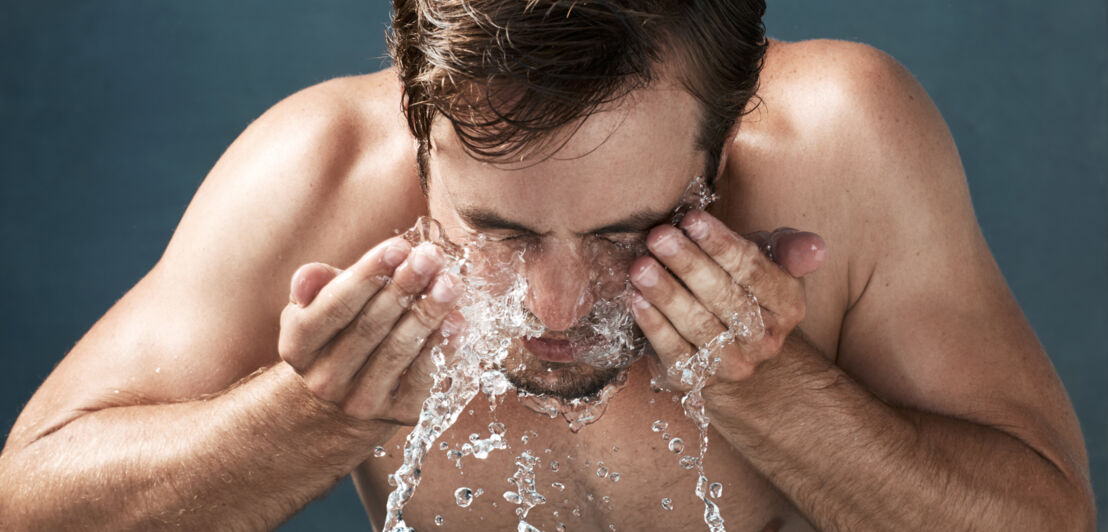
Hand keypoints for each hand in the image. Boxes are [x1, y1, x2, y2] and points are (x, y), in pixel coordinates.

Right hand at [278, 237, 462, 424]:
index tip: (399, 247)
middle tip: (431, 256)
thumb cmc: (338, 333)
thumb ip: (316, 285)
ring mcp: (360, 402)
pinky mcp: (397, 414)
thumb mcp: (317, 307)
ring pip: (399, 350)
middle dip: (405, 286)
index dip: (368, 274)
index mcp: (298, 346)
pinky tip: (457, 320)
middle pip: (370, 326)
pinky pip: (424, 378)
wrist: (346, 398)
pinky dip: (442, 347)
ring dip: (428, 312)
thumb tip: (309, 276)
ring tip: (450, 282)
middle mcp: (325, 379)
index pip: (334, 306)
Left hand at [629, 211, 826, 391]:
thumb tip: (815, 249)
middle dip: (688, 264)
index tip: (691, 220)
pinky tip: (636, 300)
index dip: (721, 245)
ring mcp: (732, 363)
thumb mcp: (772, 261)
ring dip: (666, 294)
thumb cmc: (746, 287)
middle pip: (723, 297)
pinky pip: (674, 353)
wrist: (733, 346)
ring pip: (697, 326)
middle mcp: (765, 339)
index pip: (754, 271)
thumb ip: (790, 249)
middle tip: (658, 237)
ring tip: (641, 266)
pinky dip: (654, 326)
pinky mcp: (697, 378)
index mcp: (788, 305)